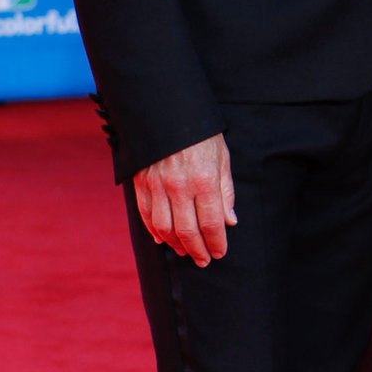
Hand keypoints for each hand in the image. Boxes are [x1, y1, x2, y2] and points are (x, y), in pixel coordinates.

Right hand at [133, 133, 235, 265]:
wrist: (169, 110)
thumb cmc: (201, 134)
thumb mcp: (222, 158)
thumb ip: (226, 191)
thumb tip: (230, 221)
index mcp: (204, 180)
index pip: (211, 223)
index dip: (216, 243)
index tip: (220, 253)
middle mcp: (180, 186)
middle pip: (187, 231)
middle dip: (197, 250)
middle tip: (204, 260)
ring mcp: (157, 185)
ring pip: (164, 227)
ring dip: (175, 244)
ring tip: (184, 252)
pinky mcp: (141, 182)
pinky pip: (146, 214)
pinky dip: (154, 230)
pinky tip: (162, 239)